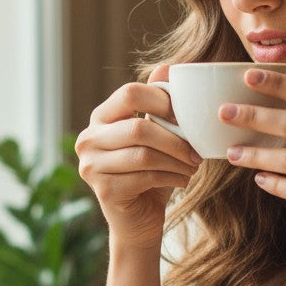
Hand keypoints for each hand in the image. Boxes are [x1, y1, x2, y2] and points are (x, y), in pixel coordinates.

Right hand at [75, 65, 201, 247]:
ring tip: (192, 167)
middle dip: (176, 140)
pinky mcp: (103, 190)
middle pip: (138, 127)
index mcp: (101, 117)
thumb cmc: (151, 172)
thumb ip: (159, 105)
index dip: (163, 101)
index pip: (129, 93)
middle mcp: (88, 138)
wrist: (139, 220)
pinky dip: (172, 177)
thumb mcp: (158, 136)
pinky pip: (146, 177)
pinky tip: (183, 180)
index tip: (187, 118)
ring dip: (177, 161)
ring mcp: (91, 165)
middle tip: (197, 152)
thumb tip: (168, 66)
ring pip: (144, 154)